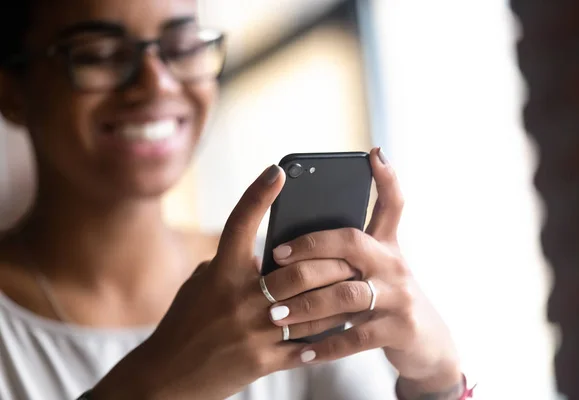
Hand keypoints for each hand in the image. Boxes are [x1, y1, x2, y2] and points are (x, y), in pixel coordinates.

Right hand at [91, 165, 352, 399]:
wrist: (167, 377)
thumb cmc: (184, 324)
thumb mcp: (200, 286)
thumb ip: (230, 265)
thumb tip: (260, 250)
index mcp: (219, 273)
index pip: (239, 223)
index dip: (258, 194)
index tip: (277, 171)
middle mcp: (237, 298)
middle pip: (298, 271)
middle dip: (331, 263)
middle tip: (353, 253)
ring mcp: (251, 331)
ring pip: (313, 309)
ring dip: (339, 299)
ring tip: (358, 288)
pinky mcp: (262, 361)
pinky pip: (307, 345)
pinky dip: (327, 336)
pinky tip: (343, 327)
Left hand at [265, 148, 461, 395]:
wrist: (428, 345)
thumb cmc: (388, 300)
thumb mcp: (376, 272)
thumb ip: (346, 258)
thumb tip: (291, 250)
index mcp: (386, 245)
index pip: (391, 205)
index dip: (386, 179)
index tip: (374, 154)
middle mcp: (394, 264)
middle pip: (352, 242)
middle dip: (311, 247)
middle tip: (277, 257)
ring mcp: (399, 296)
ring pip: (345, 293)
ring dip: (306, 305)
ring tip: (275, 315)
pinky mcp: (399, 328)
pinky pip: (354, 336)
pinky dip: (324, 346)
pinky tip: (300, 352)